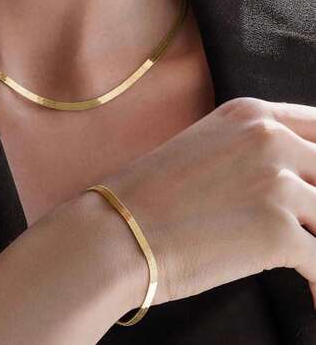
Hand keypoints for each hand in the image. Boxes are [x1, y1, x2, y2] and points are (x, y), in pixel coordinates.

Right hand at [102, 97, 315, 308]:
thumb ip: (250, 150)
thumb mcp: (205, 147)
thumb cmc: (149, 194)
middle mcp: (270, 139)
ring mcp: (277, 183)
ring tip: (309, 265)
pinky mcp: (278, 231)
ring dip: (315, 242)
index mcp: (250, 114)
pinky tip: (313, 299)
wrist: (116, 230)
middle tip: (307, 228)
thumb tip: (289, 177)